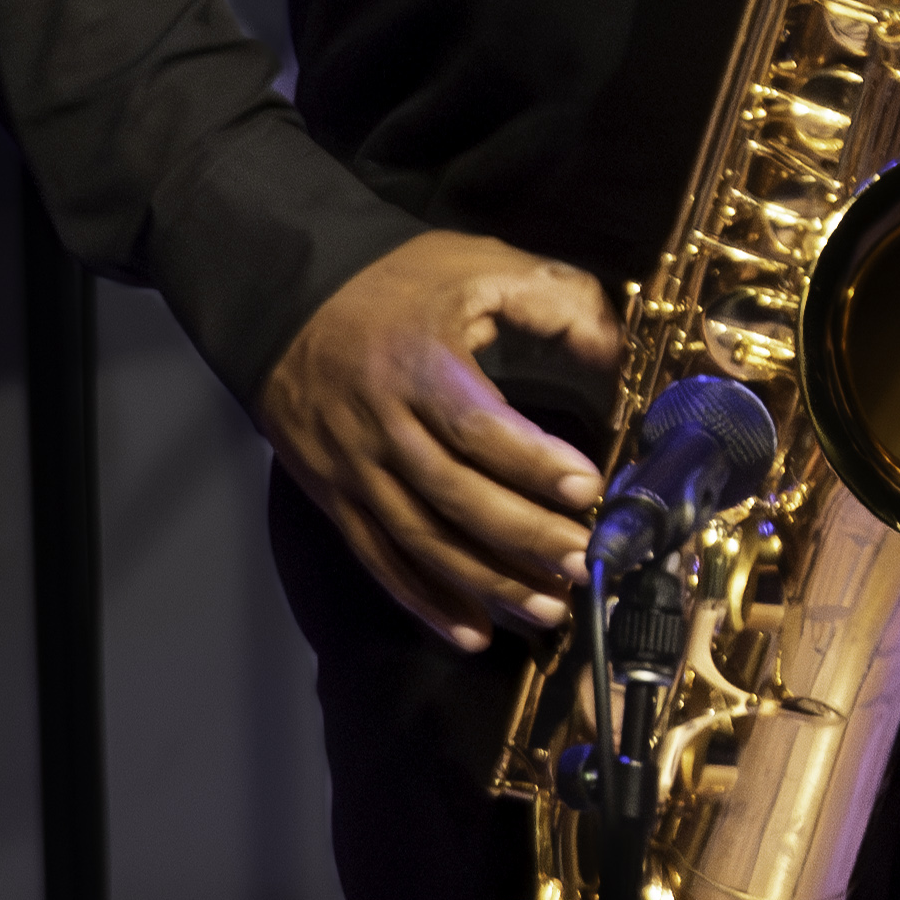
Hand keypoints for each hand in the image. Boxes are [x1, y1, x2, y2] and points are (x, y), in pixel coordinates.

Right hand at [258, 229, 622, 648]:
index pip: (478, 428)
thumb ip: (554, 302)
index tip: (589, 489)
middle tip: (584, 564)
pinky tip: (472, 633)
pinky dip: (423, 602)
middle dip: (524, 538)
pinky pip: (379, 559)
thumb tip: (617, 352)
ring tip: (547, 611)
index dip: (534, 463)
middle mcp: (380, 427)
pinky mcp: (334, 495)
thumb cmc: (396, 281)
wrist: (282, 296)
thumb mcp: (479, 266)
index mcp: (419, 368)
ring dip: (484, 584)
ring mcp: (352, 469)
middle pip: (453, 496)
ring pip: (420, 540)